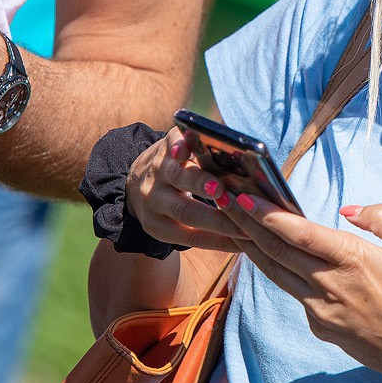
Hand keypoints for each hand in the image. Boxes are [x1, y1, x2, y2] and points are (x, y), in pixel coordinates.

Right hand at [124, 129, 248, 251]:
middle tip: (222, 190)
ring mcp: (154, 205)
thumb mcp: (181, 146)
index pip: (172, 142)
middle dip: (201, 184)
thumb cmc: (176, 165)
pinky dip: (217, 242)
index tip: (188, 150)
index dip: (181, 144)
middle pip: (178, 178)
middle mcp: (157, 177)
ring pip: (185, 213)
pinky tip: (240, 245)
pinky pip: (190, 238)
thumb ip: (202, 142)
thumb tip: (233, 137)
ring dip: (218, 221)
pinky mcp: (157, 229)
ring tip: (245, 227)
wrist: (136, 187)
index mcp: (167, 152)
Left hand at [220, 195, 381, 382]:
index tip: (241, 197)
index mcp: (353, 260)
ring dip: (252, 246)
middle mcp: (329, 285)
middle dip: (245, 223)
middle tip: (221, 200)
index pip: (298, 233)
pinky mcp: (319, 326)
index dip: (266, 214)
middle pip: (276, 250)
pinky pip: (294, 293)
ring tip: (232, 223)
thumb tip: (347, 209)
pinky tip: (270, 255)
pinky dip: (278, 271)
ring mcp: (320, 310)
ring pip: (276, 273)